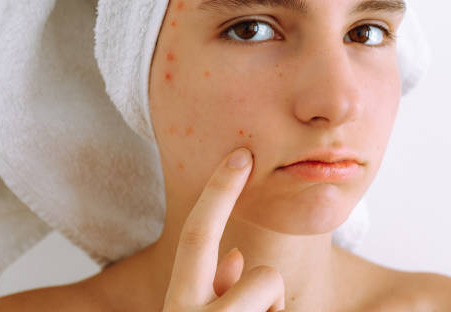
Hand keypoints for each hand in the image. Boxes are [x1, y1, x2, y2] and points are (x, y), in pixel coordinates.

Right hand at [162, 147, 285, 311]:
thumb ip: (216, 290)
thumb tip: (236, 255)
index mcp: (178, 304)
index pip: (195, 236)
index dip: (217, 192)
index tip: (240, 156)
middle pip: (213, 240)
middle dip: (225, 193)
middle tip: (241, 155)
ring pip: (269, 280)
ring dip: (272, 303)